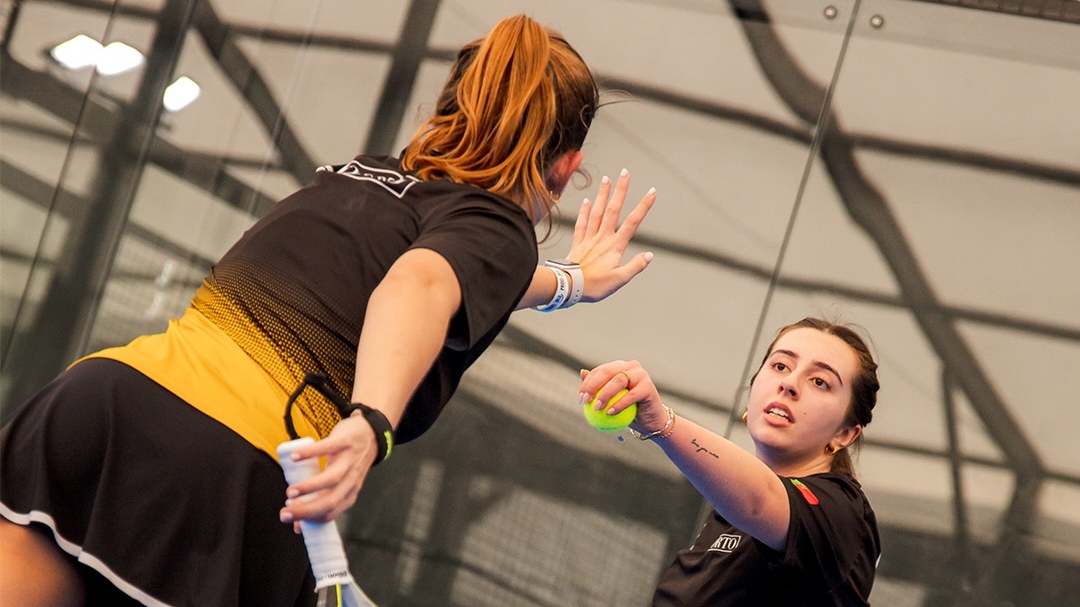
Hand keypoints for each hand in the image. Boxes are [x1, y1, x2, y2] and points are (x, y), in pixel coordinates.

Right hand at [278, 413, 378, 528]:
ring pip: (333, 478)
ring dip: (310, 487)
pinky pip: (328, 448)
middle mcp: (351, 480)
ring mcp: (350, 460)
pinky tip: (295, 458)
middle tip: (285, 512)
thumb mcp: (339, 484)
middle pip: (331, 501)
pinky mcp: (345, 441)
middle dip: (306, 510)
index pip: (331, 513)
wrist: (370, 433)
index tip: (289, 517)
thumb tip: (298, 527)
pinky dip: (310, 453)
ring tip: (290, 492)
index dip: (310, 518)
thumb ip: (320, 502)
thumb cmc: (348, 462)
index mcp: (349, 493)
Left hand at [565, 169, 655, 302]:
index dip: (643, 207)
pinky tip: (587, 200)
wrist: (568, 287)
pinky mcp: (578, 243)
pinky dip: (584, 211)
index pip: (632, 223)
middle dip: (620, 190)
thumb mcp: (619, 280)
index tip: (651, 192)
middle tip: (625, 173)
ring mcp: (589, 239)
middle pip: (614, 210)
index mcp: (615, 246)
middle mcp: (602, 238)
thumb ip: (635, 266)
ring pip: (597, 212)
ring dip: (603, 195)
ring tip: (607, 179)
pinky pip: (581, 223)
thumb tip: (650, 255)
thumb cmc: (594, 286)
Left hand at [578, 361, 666, 433]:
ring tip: (596, 408)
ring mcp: (641, 374)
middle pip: (607, 372)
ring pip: (618, 380)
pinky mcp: (648, 386)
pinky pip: (631, 395)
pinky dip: (619, 405)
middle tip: (585, 401)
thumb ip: (597, 387)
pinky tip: (609, 413)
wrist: (651, 422)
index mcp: (619, 367)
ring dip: (604, 395)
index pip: (599, 371)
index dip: (587, 383)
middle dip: (592, 386)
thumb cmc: (628, 411)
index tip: (580, 399)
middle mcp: (631, 366)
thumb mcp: (610, 401)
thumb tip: (582, 372)